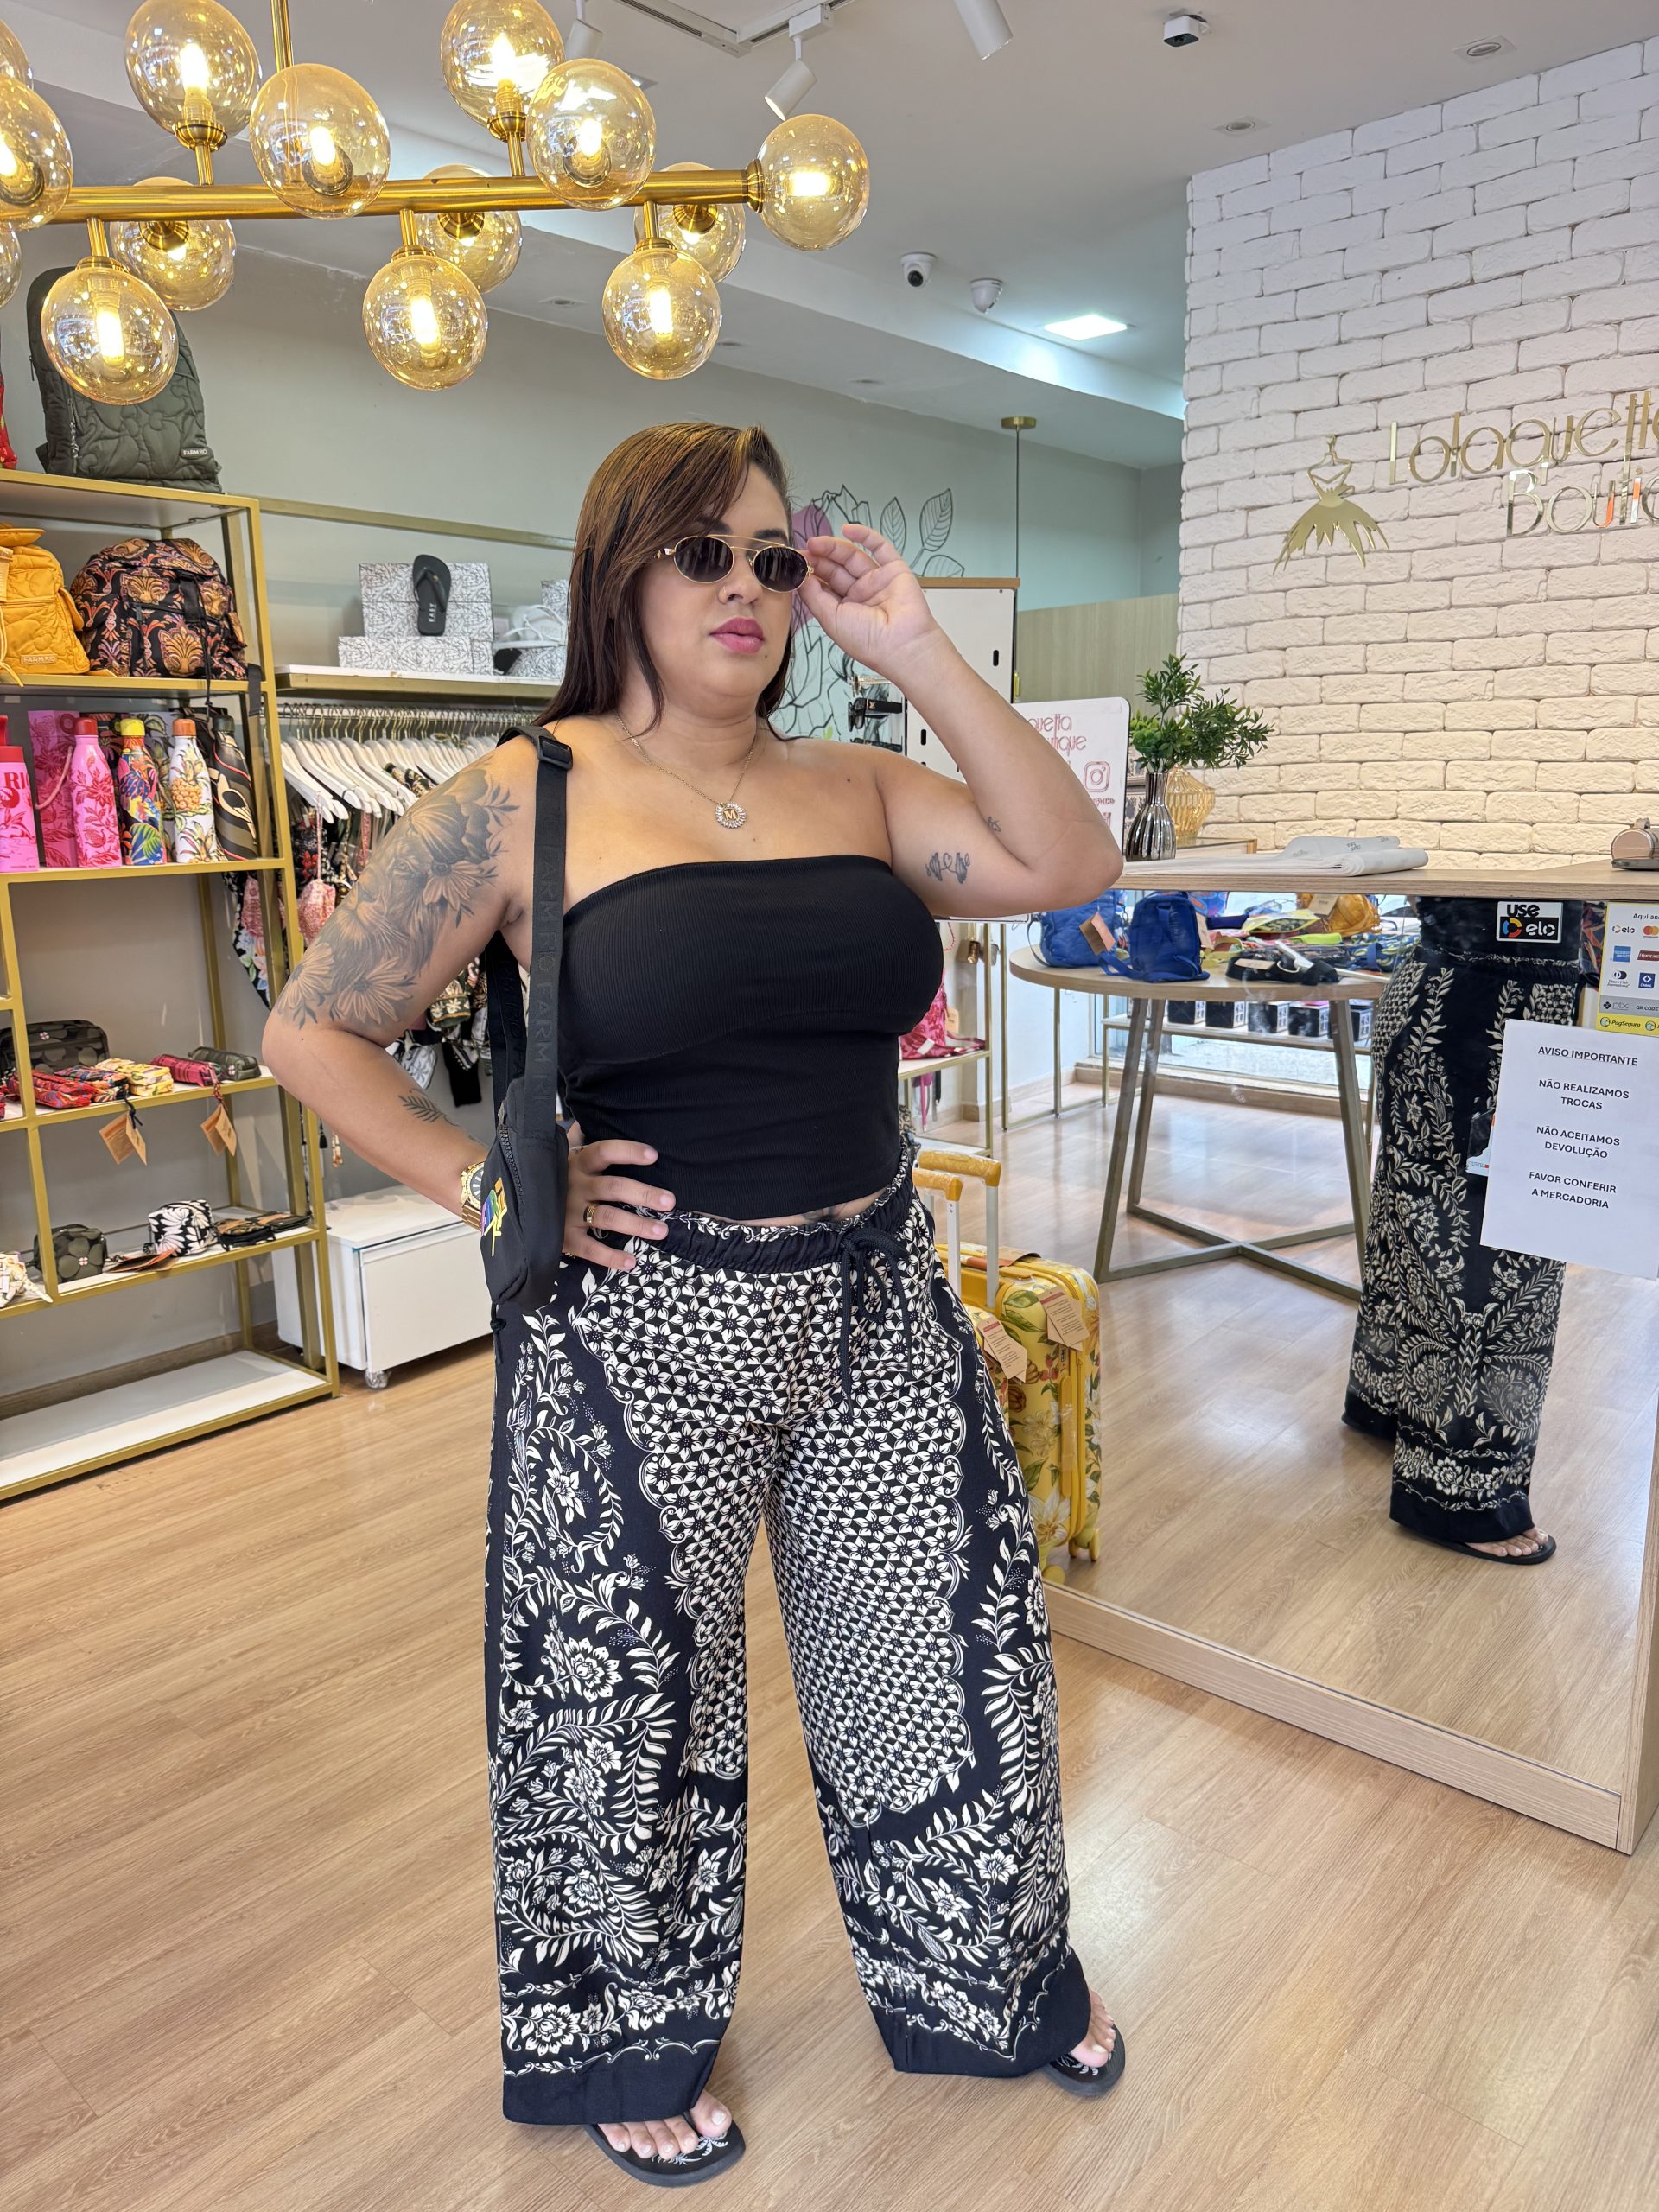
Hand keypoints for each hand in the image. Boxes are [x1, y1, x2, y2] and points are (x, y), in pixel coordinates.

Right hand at [564, 1123, 674, 1272]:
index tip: (653, 1155)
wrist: (510, 1201)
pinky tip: (631, 1261)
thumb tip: (589, 1115)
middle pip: (613, 1187)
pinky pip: (590, 1250)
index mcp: (576, 1162)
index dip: (628, 1152)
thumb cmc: (550, 1174)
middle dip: (643, 1194)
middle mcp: (574, 1186)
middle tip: (669, 1201)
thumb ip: (578, 1136)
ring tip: (662, 1230)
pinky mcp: (563, 1238)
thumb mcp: (560, 1152)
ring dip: (636, 1225)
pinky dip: (610, 1258)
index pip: (604, 1151)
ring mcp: (568, 1213)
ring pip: (607, 1218)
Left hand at [798, 524, 947, 685]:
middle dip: (819, 558)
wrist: (902, 645)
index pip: (824, 585)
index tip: (795, 564)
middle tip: (804, 551)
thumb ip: (813, 596)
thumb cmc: (868, 641)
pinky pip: (880, 548)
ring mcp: (877, 581)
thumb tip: (799, 577)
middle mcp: (861, 594)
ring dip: (834, 547)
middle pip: (836, 569)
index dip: (810, 573)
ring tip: (816, 543)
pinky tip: (847, 529)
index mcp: (845, 609)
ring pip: (853, 557)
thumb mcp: (831, 619)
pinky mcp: (895, 570)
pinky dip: (864, 536)